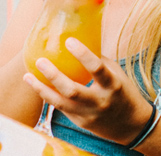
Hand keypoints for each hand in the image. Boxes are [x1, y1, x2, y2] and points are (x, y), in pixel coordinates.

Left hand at [23, 38, 153, 144]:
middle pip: (73, 90)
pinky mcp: (80, 122)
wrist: (131, 125)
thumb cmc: (122, 91)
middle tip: (40, 60)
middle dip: (54, 76)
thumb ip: (99, 60)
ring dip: (42, 89)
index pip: (98, 69)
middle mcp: (100, 102)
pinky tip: (35, 85)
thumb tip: (79, 36)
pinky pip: (60, 108)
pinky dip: (47, 95)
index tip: (70, 41)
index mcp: (113, 85)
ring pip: (61, 103)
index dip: (84, 55)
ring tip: (28, 76)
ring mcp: (88, 114)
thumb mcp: (117, 74)